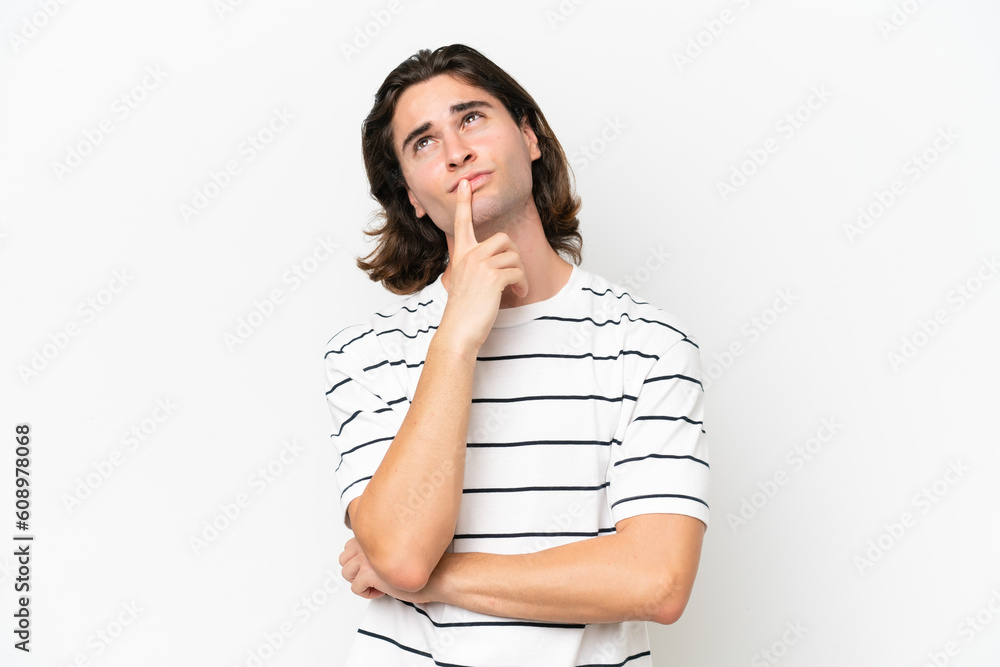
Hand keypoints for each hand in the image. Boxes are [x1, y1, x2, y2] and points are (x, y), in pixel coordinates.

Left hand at [338, 537, 433, 603]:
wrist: (438, 574)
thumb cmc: (424, 563)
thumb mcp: (398, 549)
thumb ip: (381, 548)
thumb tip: (365, 560)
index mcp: (376, 533)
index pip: (349, 545)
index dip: (359, 560)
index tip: (373, 567)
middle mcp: (369, 543)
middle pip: (344, 559)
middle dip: (355, 571)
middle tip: (371, 577)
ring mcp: (368, 558)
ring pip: (346, 573)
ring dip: (360, 582)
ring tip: (377, 584)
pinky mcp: (371, 573)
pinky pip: (356, 587)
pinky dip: (366, 593)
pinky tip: (382, 591)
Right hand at [439, 179, 528, 352]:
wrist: (458, 331)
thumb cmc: (463, 310)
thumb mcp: (464, 281)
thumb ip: (476, 267)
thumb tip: (500, 264)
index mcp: (461, 254)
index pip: (461, 223)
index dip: (464, 202)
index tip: (466, 185)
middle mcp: (469, 255)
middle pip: (503, 239)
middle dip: (514, 256)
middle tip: (514, 274)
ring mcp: (480, 265)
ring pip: (513, 256)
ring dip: (520, 274)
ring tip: (515, 288)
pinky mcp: (493, 277)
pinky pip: (517, 271)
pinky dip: (522, 284)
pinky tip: (517, 293)